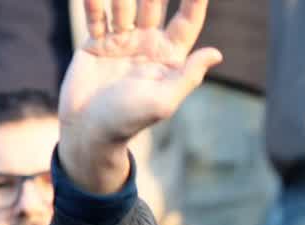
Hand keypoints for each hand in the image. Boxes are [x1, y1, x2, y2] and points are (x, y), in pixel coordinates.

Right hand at [58, 0, 221, 192]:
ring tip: (119, 14)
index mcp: (170, 58)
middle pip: (155, 3)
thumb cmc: (128, 121)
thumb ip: (188, 76)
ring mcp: (121, 40)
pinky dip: (94, 3)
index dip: (195, 0)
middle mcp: (148, 44)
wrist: (88, 131)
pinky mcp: (95, 41)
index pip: (186, 21)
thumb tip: (217, 53)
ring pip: (124, 3)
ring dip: (120, 0)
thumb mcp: (163, 101)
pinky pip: (95, 12)